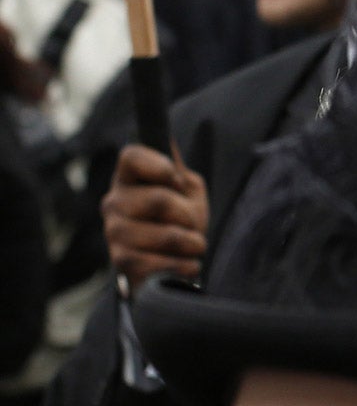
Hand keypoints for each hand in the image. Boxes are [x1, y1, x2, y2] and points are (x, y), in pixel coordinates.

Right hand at [102, 144, 207, 291]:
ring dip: (192, 244)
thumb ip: (177, 168)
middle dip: (189, 216)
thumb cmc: (179, 220)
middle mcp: (114, 202)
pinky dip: (185, 265)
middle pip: (160, 200)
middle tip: (191, 224)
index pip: (131, 156)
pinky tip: (186, 264)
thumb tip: (168, 140)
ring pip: (167, 235)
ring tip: (191, 246)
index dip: (160, 166)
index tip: (176, 181)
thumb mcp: (186, 190)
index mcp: (128, 178)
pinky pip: (163, 263)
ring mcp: (114, 232)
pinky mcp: (122, 262)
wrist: (172, 263)